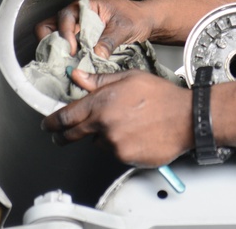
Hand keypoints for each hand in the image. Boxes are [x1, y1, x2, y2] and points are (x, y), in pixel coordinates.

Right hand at [34, 0, 153, 56]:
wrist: (145, 21)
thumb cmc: (136, 17)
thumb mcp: (124, 28)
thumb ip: (109, 41)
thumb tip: (95, 55)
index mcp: (88, 3)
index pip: (65, 17)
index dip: (66, 34)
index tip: (73, 50)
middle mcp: (78, 12)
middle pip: (51, 25)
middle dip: (53, 42)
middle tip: (62, 58)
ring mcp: (78, 25)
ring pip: (55, 36)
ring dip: (58, 50)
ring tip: (66, 63)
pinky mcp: (81, 36)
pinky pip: (66, 44)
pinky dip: (66, 54)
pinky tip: (73, 64)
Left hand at [41, 69, 192, 166]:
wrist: (187, 118)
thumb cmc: (162, 96)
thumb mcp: (130, 78)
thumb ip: (100, 80)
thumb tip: (78, 77)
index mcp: (102, 102)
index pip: (66, 116)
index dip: (52, 121)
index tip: (47, 124)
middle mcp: (104, 125)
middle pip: (72, 135)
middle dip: (63, 135)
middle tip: (61, 134)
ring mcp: (114, 144)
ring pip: (97, 142)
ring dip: (103, 135)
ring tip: (125, 124)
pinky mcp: (125, 158)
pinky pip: (114, 152)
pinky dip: (120, 145)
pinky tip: (136, 134)